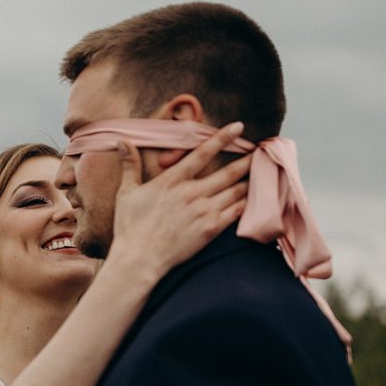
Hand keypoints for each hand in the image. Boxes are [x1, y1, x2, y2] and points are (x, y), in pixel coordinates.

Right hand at [108, 121, 251, 280]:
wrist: (140, 259)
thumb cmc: (130, 228)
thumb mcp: (126, 193)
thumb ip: (130, 166)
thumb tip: (122, 141)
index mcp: (172, 181)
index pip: (202, 153)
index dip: (222, 138)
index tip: (238, 127)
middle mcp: (192, 193)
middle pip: (227, 172)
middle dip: (246, 160)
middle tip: (261, 150)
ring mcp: (203, 211)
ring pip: (235, 191)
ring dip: (249, 180)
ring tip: (262, 172)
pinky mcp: (210, 229)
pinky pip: (235, 212)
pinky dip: (247, 203)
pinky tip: (256, 197)